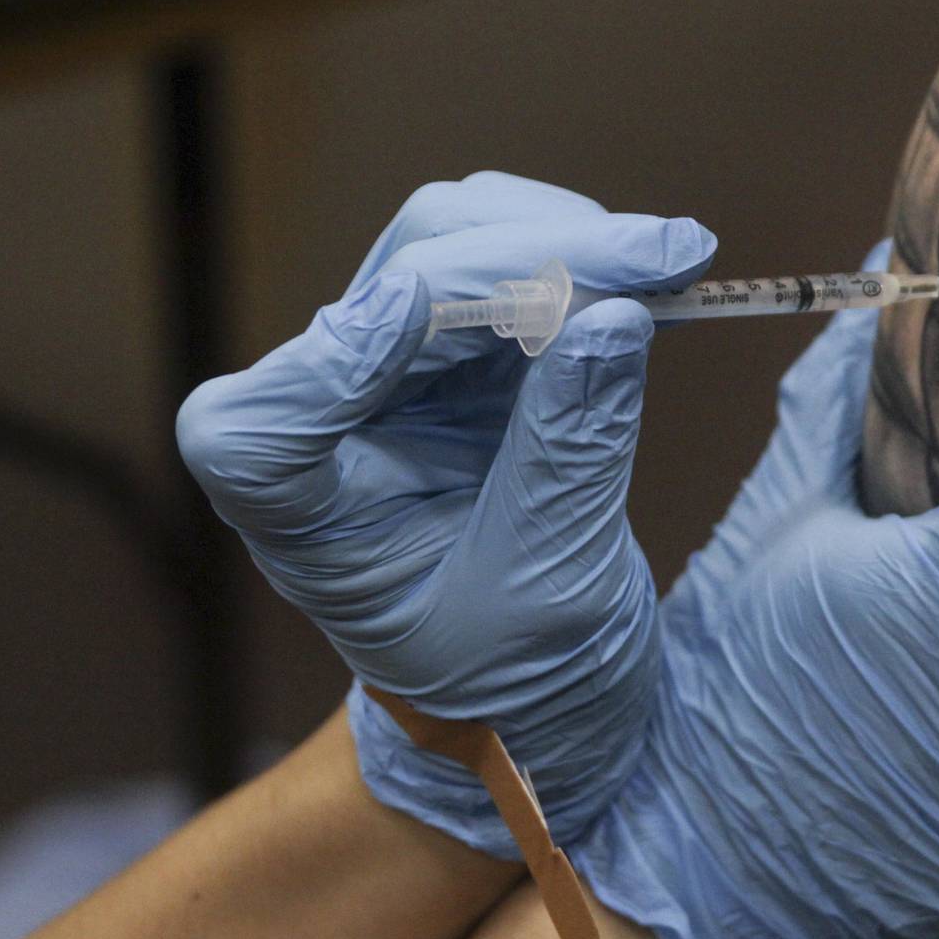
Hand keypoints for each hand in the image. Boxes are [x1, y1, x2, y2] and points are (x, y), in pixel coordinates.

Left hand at [175, 172, 715, 852]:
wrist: (535, 699)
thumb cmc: (515, 682)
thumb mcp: (549, 591)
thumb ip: (571, 456)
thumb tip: (613, 316)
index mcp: (296, 515)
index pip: (269, 423)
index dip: (339, 355)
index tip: (417, 310)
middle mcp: (323, 421)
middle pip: (393, 288)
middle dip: (523, 259)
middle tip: (658, 256)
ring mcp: (388, 370)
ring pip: (445, 245)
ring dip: (557, 239)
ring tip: (669, 263)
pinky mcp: (454, 348)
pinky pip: (499, 260)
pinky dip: (574, 254)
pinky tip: (652, 275)